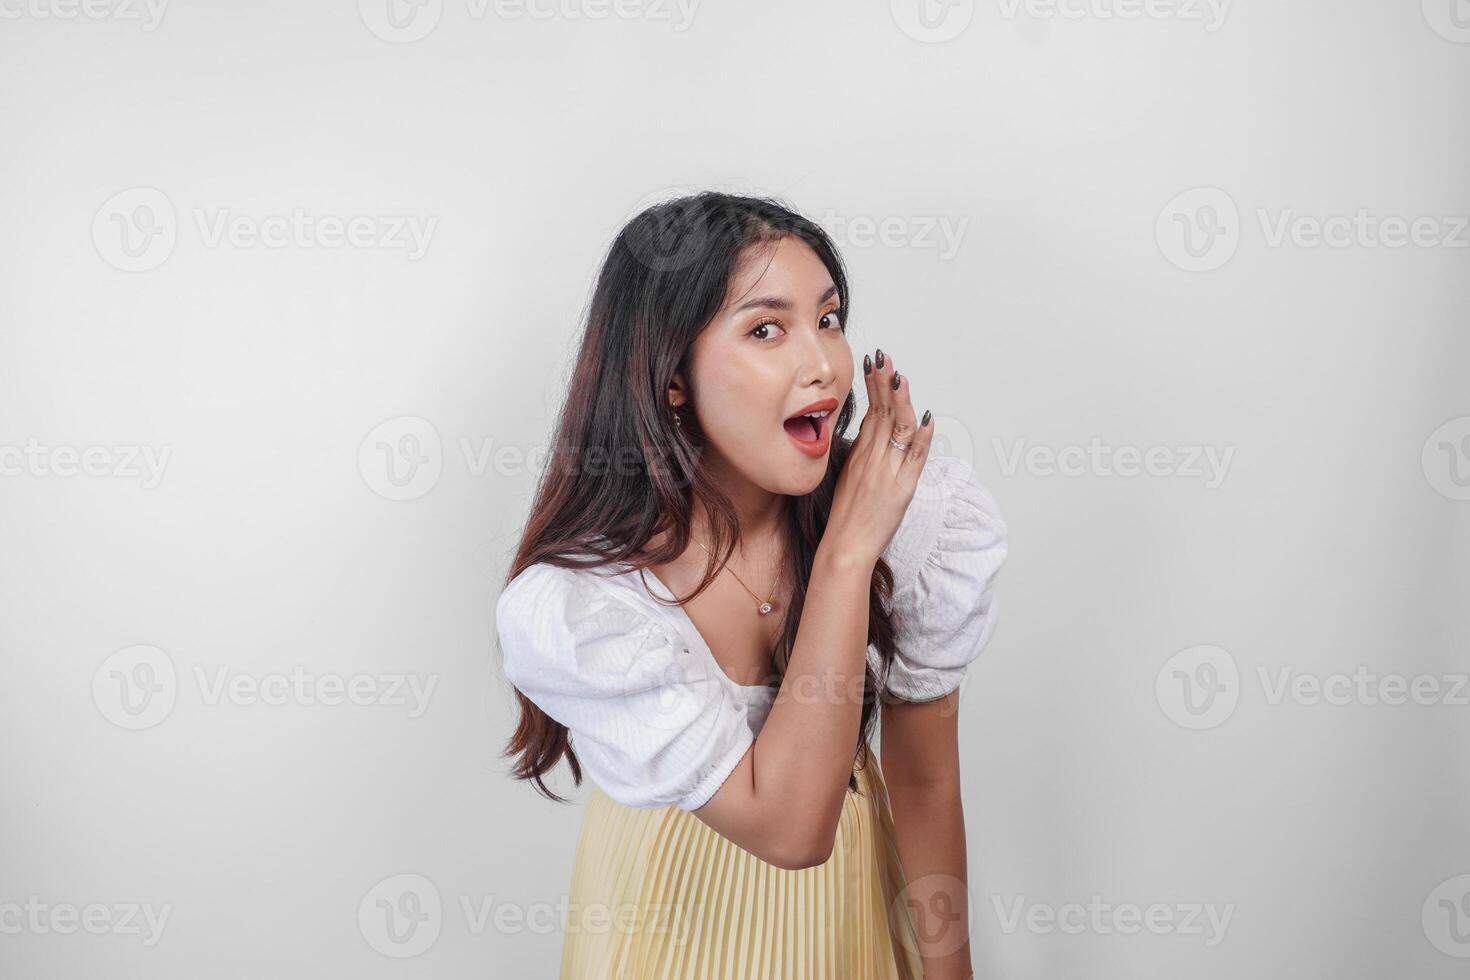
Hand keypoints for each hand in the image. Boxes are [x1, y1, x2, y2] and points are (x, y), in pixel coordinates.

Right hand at [823, 348, 933, 566]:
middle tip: (884, 357)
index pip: (870, 414)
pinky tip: (927, 418)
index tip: (874, 365)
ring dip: (901, 401)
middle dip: (883, 383)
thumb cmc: (845, 520)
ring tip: (900, 376)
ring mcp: (886, 473)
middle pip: (881, 414)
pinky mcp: (901, 489)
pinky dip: (923, 437)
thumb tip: (869, 437)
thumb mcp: (847, 481)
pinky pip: (914, 458)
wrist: (844, 548)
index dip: (874, 388)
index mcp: (859, 457)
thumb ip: (860, 457)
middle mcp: (872, 460)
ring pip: (897, 430)